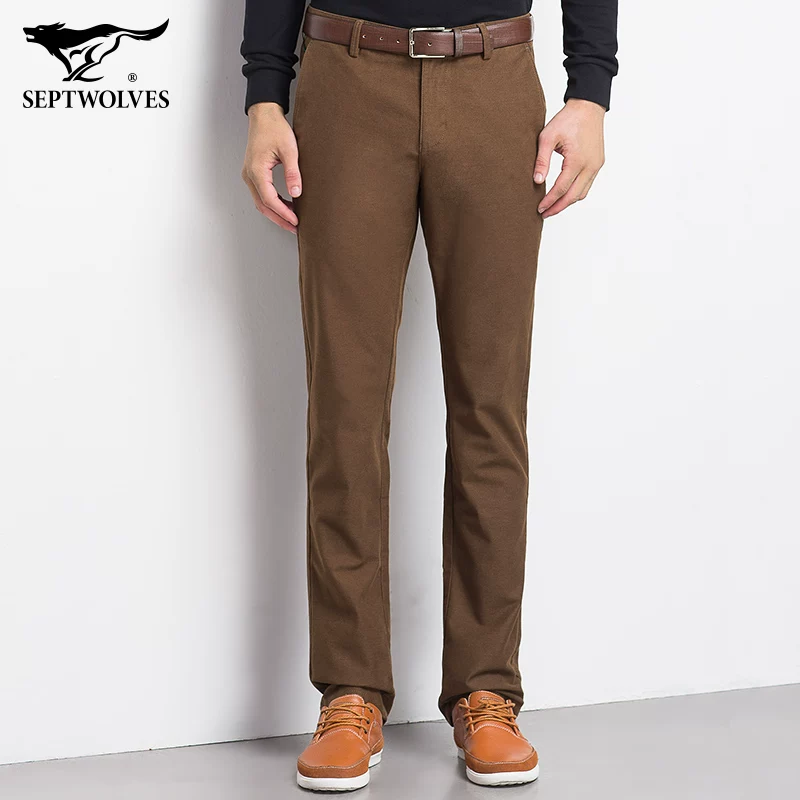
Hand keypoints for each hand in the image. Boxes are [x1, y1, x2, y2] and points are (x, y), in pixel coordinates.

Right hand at [242, 102, 301, 233]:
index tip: (296, 221)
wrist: (264, 115)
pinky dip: (272, 204)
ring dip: (275, 213)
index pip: (269, 200)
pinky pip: (261, 194)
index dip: (283, 213)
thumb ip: (293, 173)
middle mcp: (249, 175)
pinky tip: (285, 207)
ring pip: (261, 202)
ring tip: (292, 221)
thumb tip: (296, 194)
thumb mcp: (289, 150)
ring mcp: (249, 175)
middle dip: (279, 219)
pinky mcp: (253, 173)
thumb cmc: (275, 128)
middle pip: (263, 206)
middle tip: (294, 228)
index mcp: (256, 170)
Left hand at [534, 98, 605, 218]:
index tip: (539, 208)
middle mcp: (590, 165)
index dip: (549, 201)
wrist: (588, 107)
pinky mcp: (598, 163)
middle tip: (544, 214)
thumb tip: (537, 181)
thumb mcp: (548, 137)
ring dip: (567, 202)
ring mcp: (596, 165)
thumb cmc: (568, 119)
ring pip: (582, 193)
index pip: (561, 188)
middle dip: (558, 207)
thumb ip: (542, 160)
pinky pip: (587, 184)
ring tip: (553, 207)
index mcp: (578, 160)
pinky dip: (575, 192)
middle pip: (573, 196)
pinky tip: (564, 194)